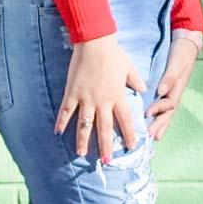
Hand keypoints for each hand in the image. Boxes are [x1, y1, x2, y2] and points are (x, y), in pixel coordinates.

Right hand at [54, 35, 146, 161]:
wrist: (94, 42)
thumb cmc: (113, 53)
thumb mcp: (129, 67)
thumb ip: (136, 81)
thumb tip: (144, 89)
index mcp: (117, 96)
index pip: (125, 120)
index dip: (128, 135)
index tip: (131, 147)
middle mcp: (102, 101)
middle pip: (104, 128)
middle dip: (106, 146)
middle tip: (106, 161)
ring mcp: (86, 98)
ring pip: (84, 124)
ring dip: (83, 140)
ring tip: (81, 154)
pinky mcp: (72, 92)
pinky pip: (66, 110)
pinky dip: (61, 122)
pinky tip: (58, 132)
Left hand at [146, 35, 198, 141]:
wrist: (187, 44)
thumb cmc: (182, 53)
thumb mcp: (176, 63)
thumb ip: (170, 77)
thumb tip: (161, 91)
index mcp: (178, 88)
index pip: (169, 103)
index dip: (159, 109)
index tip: (147, 113)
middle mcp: (175, 92)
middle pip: (169, 113)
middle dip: (160, 125)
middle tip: (150, 136)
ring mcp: (173, 92)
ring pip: (167, 112)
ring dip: (161, 124)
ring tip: (153, 136)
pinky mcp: (168, 89)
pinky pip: (164, 105)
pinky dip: (159, 114)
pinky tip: (153, 120)